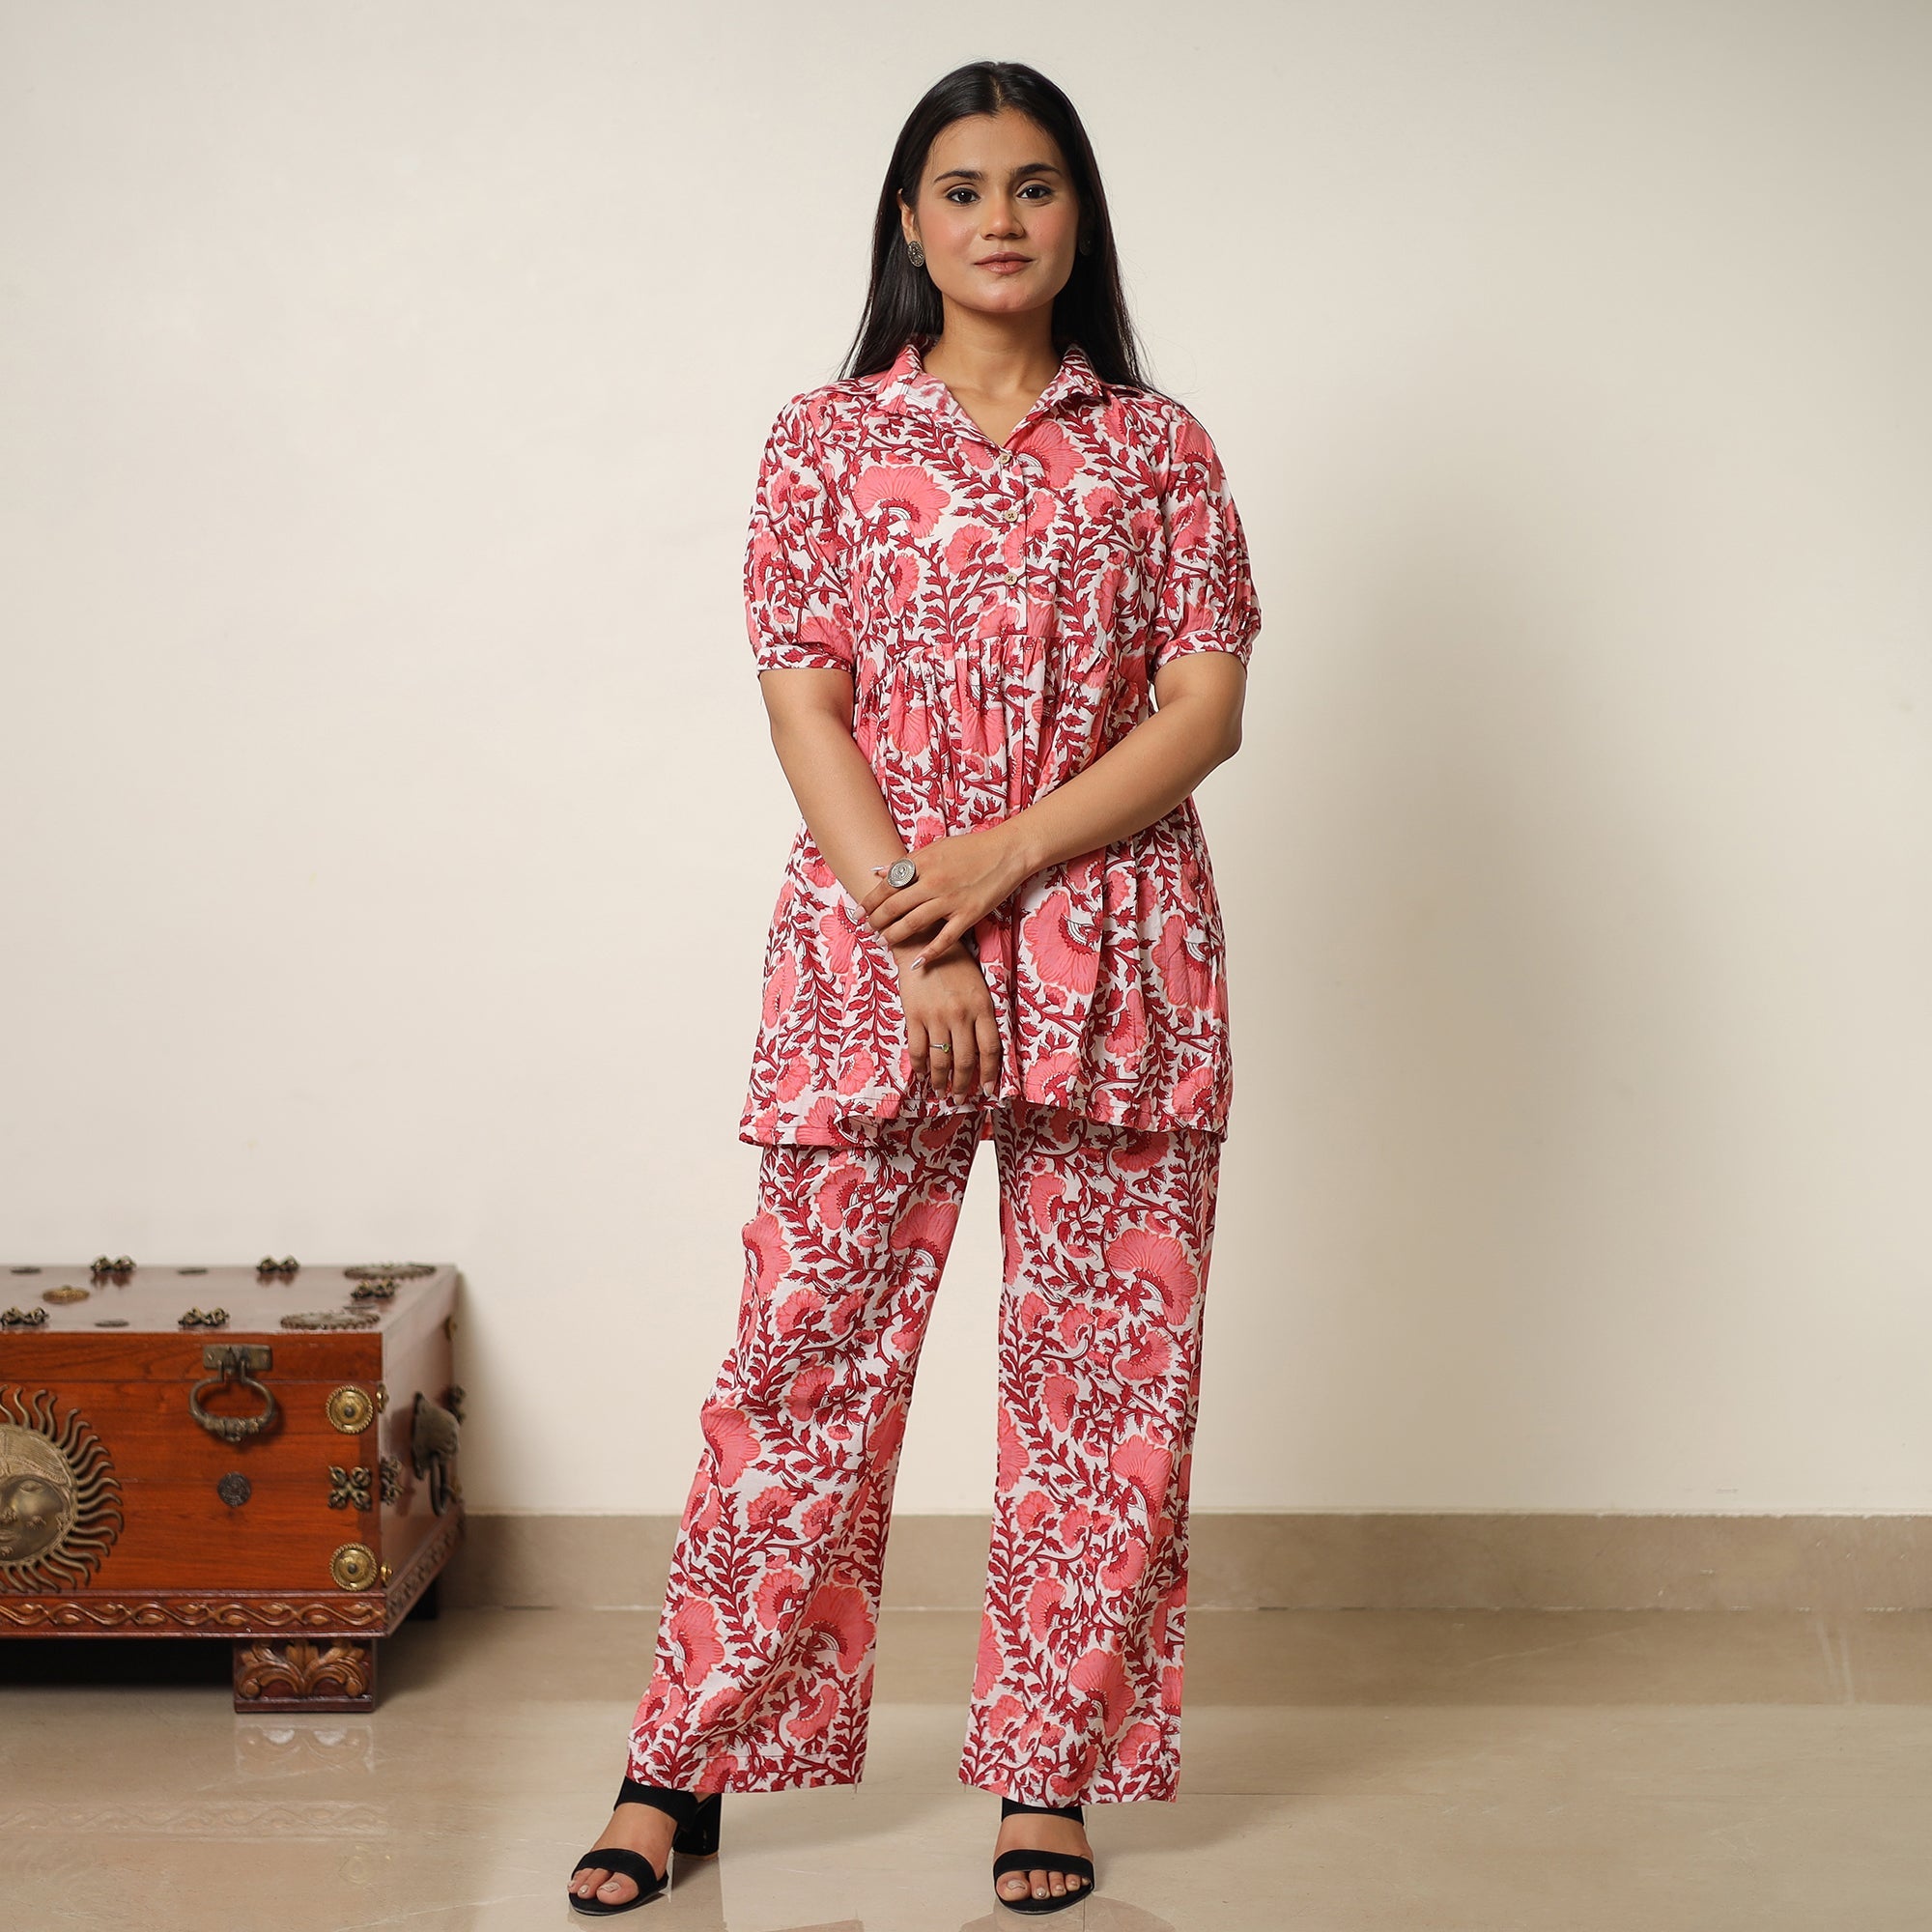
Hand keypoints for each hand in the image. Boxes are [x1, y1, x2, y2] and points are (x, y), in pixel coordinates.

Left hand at [861, 823, 1032, 970]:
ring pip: (914, 923)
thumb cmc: (971, 848)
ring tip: (884, 943)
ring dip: (894, 936)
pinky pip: (945, 939)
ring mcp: (951, 900)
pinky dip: (930, 953)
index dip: (870, 901)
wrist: (1007, 852)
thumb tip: (877, 872)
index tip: (858, 913)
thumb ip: (907, 862)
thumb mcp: (935, 848)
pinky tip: (916, 963)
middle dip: (877, 921)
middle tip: (868, 929)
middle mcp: (933, 882)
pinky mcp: (969, 915)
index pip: (888, 886)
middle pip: (895, 907)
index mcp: (924, 864)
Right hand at [890, 941, 1001, 1097]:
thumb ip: (981, 1015)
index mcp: (982, 1006)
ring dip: (941, 1081)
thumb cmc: (955, 963)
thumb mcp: (978, 986)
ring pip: (941, 1059)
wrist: (923, 942)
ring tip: (941, 1092)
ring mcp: (936, 1016)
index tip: (988, 1089)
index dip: (990, 1073)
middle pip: (965, 1060)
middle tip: (960, 1099)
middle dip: (963, 1085)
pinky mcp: (914, 1015)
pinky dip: (920, 1066)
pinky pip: (917, 1049)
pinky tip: (922, 1074)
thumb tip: (982, 1050)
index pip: (990, 1049)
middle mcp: (960, 1014)